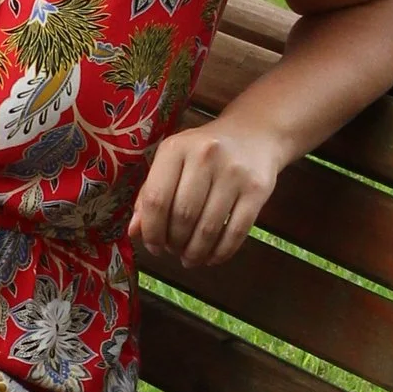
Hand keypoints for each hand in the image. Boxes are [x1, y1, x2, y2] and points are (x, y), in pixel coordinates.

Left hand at [129, 116, 281, 273]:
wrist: (254, 132)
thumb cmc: (204, 151)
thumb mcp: (173, 161)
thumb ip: (150, 193)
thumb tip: (134, 232)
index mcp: (176, 148)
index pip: (157, 199)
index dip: (152, 231)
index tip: (153, 247)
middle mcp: (205, 156)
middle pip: (182, 216)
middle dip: (174, 243)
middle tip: (174, 252)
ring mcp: (234, 172)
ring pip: (209, 228)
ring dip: (196, 252)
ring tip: (190, 259)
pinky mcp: (258, 189)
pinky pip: (236, 231)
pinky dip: (221, 252)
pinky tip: (212, 257)